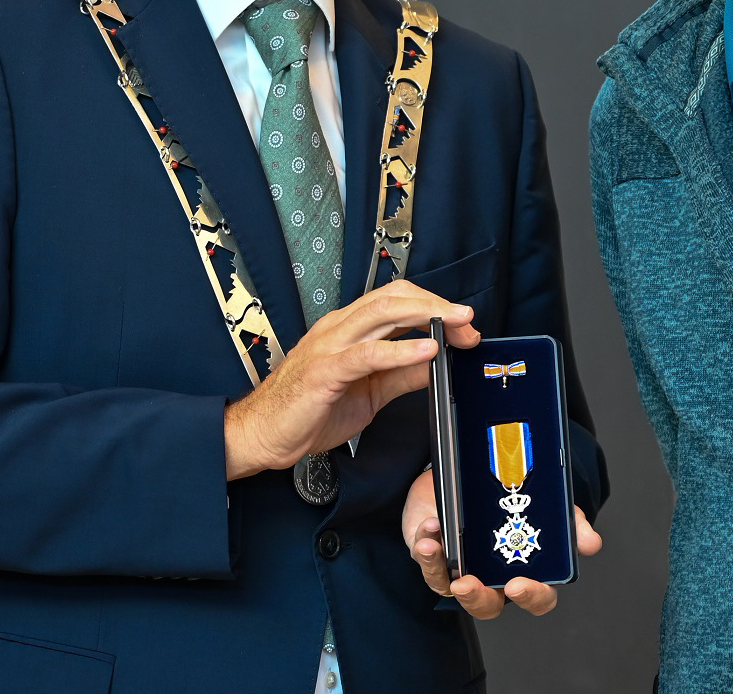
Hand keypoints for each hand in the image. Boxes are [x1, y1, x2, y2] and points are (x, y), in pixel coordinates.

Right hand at [223, 281, 479, 480]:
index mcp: (349, 329)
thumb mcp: (371, 391)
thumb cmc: (309, 410)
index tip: (464, 326)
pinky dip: (400, 349)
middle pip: (394, 298)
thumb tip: (438, 363)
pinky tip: (427, 351)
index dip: (435, 306)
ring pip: (382, 313)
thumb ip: (402, 374)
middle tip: (468, 322)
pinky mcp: (325, 370)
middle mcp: (340, 329)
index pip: (398, 301)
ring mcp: (330, 346)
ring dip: (426, 316)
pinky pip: (368, 353)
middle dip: (436, 305)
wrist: (264, 435)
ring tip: (456, 326)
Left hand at [403, 469, 602, 618]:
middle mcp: (491, 579)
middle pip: (487, 606)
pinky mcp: (433, 557)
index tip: (519, 584)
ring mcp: (460, 571)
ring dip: (439, 571)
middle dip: (476, 598)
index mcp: (524, 571)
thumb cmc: (510, 500)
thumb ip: (570, 523)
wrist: (473, 475)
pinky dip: (425, 546)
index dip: (531, 596)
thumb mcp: (547, 506)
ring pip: (448, 588)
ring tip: (434, 548)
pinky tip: (430, 530)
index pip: (536, 598)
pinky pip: (426, 561)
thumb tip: (591, 543)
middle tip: (468, 583)